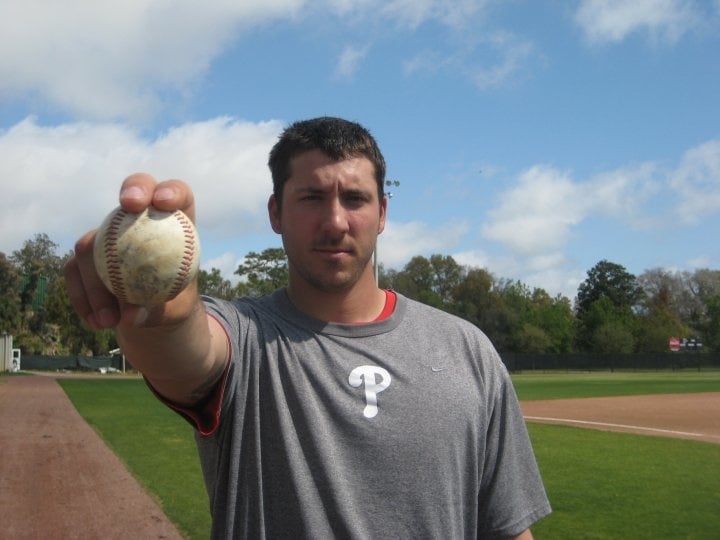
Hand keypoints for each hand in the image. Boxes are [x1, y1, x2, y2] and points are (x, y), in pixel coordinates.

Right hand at [64, 173, 198, 329]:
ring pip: (91, 242)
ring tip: (111, 321)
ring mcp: (108, 236)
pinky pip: (73, 271)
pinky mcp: (85, 258)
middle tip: (129, 205)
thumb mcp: (177, 313)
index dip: (170, 190)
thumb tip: (133, 315)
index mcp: (175, 227)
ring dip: (95, 282)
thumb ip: (161, 310)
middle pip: (133, 194)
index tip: (163, 202)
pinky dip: (83, 299)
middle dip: (132, 190)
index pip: (178, 195)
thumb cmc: (174, 307)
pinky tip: (97, 324)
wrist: (154, 319)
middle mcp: (139, 222)